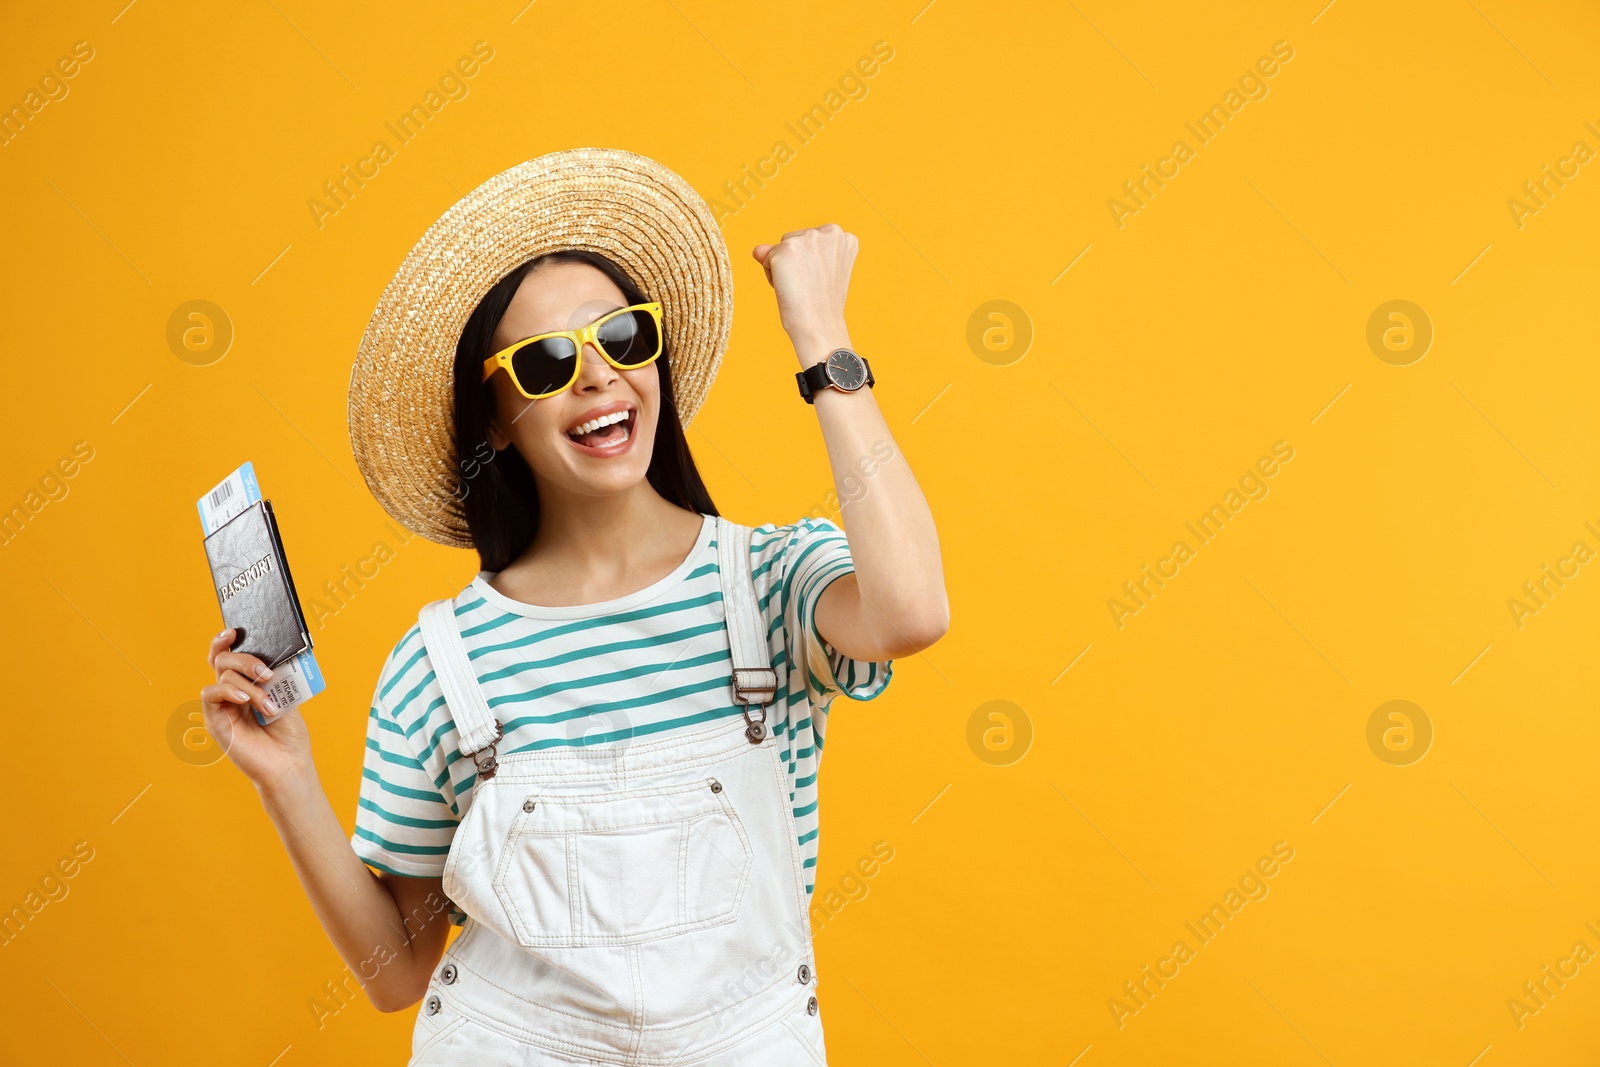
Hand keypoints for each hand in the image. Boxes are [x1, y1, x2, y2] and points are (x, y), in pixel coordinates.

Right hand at [199, 628, 314, 795]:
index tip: (236, 629)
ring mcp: (222, 706)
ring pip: (222, 675)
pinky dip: (229, 692)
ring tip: (268, 704)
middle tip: (266, 672)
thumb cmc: (289, 735)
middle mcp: (232, 692)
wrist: (288, 764)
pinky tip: (245, 699)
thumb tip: (274, 652)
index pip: (229, 656)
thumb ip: (276, 675)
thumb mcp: (287, 696)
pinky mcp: (214, 720)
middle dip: (245, 659)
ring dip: (249, 685)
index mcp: (248, 684)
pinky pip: (210, 694)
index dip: (226, 640)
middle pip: (223, 660)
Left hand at [751, 223, 856, 361]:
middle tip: (809, 285)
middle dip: (795, 262)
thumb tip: (757, 250)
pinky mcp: (787, 248)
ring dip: (782, 268)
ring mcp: (807, 238)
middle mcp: (829, 231)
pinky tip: (788, 288)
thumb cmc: (820, 304)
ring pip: (779, 248)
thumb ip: (789, 252)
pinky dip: (771, 276)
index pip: (812, 240)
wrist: (819, 325)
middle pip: (794, 239)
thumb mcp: (814, 271)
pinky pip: (766, 259)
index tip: (820, 279)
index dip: (811, 263)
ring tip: (800, 287)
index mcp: (844, 236)